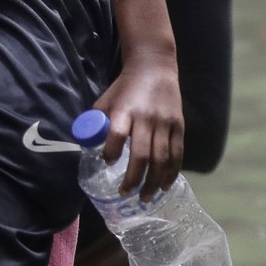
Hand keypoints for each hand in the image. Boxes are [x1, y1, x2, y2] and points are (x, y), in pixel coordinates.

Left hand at [95, 0, 183, 196]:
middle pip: (141, 154)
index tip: (106, 163)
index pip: (117, 134)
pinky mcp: (179, 126)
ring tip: (145, 197)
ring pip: (162, 159)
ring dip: (153, 181)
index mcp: (125, 110)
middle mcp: (147, 118)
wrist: (154, 67)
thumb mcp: (106, 100)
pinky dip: (171, 172)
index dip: (111, 151)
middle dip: (134, 178)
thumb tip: (86, 146)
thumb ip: (97, 122)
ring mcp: (165, 123)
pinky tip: (164, 185)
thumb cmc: (124, 87)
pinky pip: (177, 154)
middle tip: (125, 193)